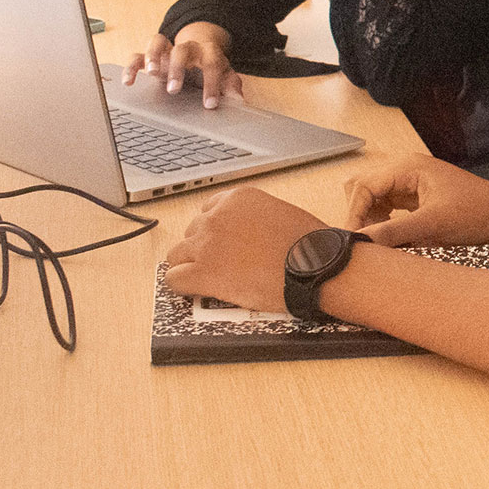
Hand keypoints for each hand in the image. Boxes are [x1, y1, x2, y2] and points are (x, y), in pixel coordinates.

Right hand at [124, 22, 239, 108]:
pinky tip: (128, 82)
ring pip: (158, 42)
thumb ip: (231, 86)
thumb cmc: (211, 67)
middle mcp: (186, 48)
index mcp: (208, 52)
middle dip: (177, 68)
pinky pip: (137, 55)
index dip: (212, 83)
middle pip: (182, 49)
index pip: (212, 63)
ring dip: (152, 56)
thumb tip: (238, 100)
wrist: (199, 49)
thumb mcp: (224, 75)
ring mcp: (167, 51)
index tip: (210, 104)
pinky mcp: (151, 57)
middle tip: (174, 89)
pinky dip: (131, 66)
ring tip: (151, 74)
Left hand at [164, 187, 327, 312]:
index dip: (216, 230)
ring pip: (177, 255)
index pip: (208, 210)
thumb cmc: (308, 244)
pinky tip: (197, 290)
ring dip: (191, 265)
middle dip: (205, 248)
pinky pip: (174, 278)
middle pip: (192, 232)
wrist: (315, 267)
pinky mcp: (203, 273)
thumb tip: (246, 232)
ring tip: (209, 278)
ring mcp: (207, 244)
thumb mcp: (280, 213)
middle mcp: (217, 216)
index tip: (223, 243)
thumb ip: (254, 217)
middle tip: (224, 264)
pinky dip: (184, 285)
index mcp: (237, 198)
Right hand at [343, 152, 488, 247]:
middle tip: (363, 240)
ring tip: (376, 240)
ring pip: (374, 196)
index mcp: (408, 167)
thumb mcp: (432, 225)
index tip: (352, 238)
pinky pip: (387, 204)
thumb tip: (362, 241)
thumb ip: (394, 232)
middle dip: (359, 213)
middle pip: (364, 187)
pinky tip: (389, 237)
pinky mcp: (415, 194)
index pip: (363, 186)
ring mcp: (410, 181)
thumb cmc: (473, 214)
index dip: (354, 213)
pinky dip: (382, 220)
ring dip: (370, 217)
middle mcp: (405, 169)